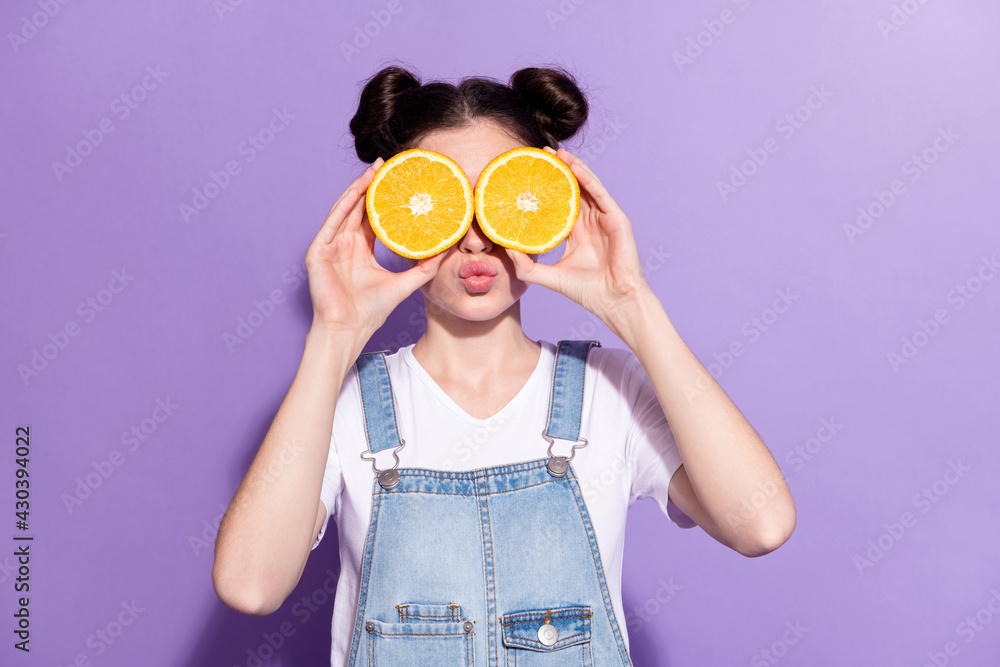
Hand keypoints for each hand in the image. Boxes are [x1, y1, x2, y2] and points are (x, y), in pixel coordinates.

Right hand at [305, 158, 447, 337]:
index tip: (398, 181)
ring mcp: (329, 246)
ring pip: (344, 209)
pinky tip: (356, 191)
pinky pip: (332, 222)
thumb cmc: (371, 311)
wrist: (349, 329)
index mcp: (360, 249)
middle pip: (357, 208)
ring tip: (373, 171)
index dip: (383, 199)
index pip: (372, 217)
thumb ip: (424, 268)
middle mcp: (344, 244)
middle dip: (370, 185)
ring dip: (357, 189)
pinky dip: (344, 205)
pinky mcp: (318, 251)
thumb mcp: (404, 284)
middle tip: (386, 165)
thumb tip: (447, 252)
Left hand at [504, 147, 650, 323]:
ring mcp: (604, 219)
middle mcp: (590, 222)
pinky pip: (599, 193)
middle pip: (572, 190)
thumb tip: (505, 251)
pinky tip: (573, 166)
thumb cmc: (586, 291)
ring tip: (555, 152)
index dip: (545, 189)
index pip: (558, 205)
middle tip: (539, 154)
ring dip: (572, 167)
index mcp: (576, 233)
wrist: (613, 301)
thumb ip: (527, 266)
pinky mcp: (616, 219)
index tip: (528, 176)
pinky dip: (587, 178)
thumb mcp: (549, 276)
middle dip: (558, 171)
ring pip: (586, 186)